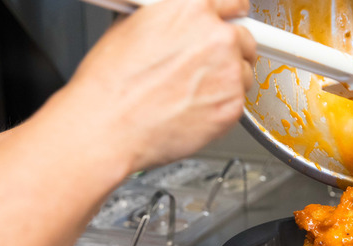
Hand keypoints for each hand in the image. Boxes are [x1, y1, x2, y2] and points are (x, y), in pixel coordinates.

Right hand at [56, 0, 255, 170]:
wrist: (108, 126)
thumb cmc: (111, 84)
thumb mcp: (132, 28)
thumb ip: (169, 21)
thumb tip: (177, 26)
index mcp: (192, 8)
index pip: (233, 3)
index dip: (229, 18)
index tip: (228, 26)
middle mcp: (217, 37)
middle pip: (244, 39)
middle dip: (229, 52)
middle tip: (206, 68)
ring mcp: (229, 72)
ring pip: (244, 73)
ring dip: (227, 81)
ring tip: (191, 94)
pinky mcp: (232, 106)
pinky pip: (238, 103)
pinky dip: (221, 108)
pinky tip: (193, 111)